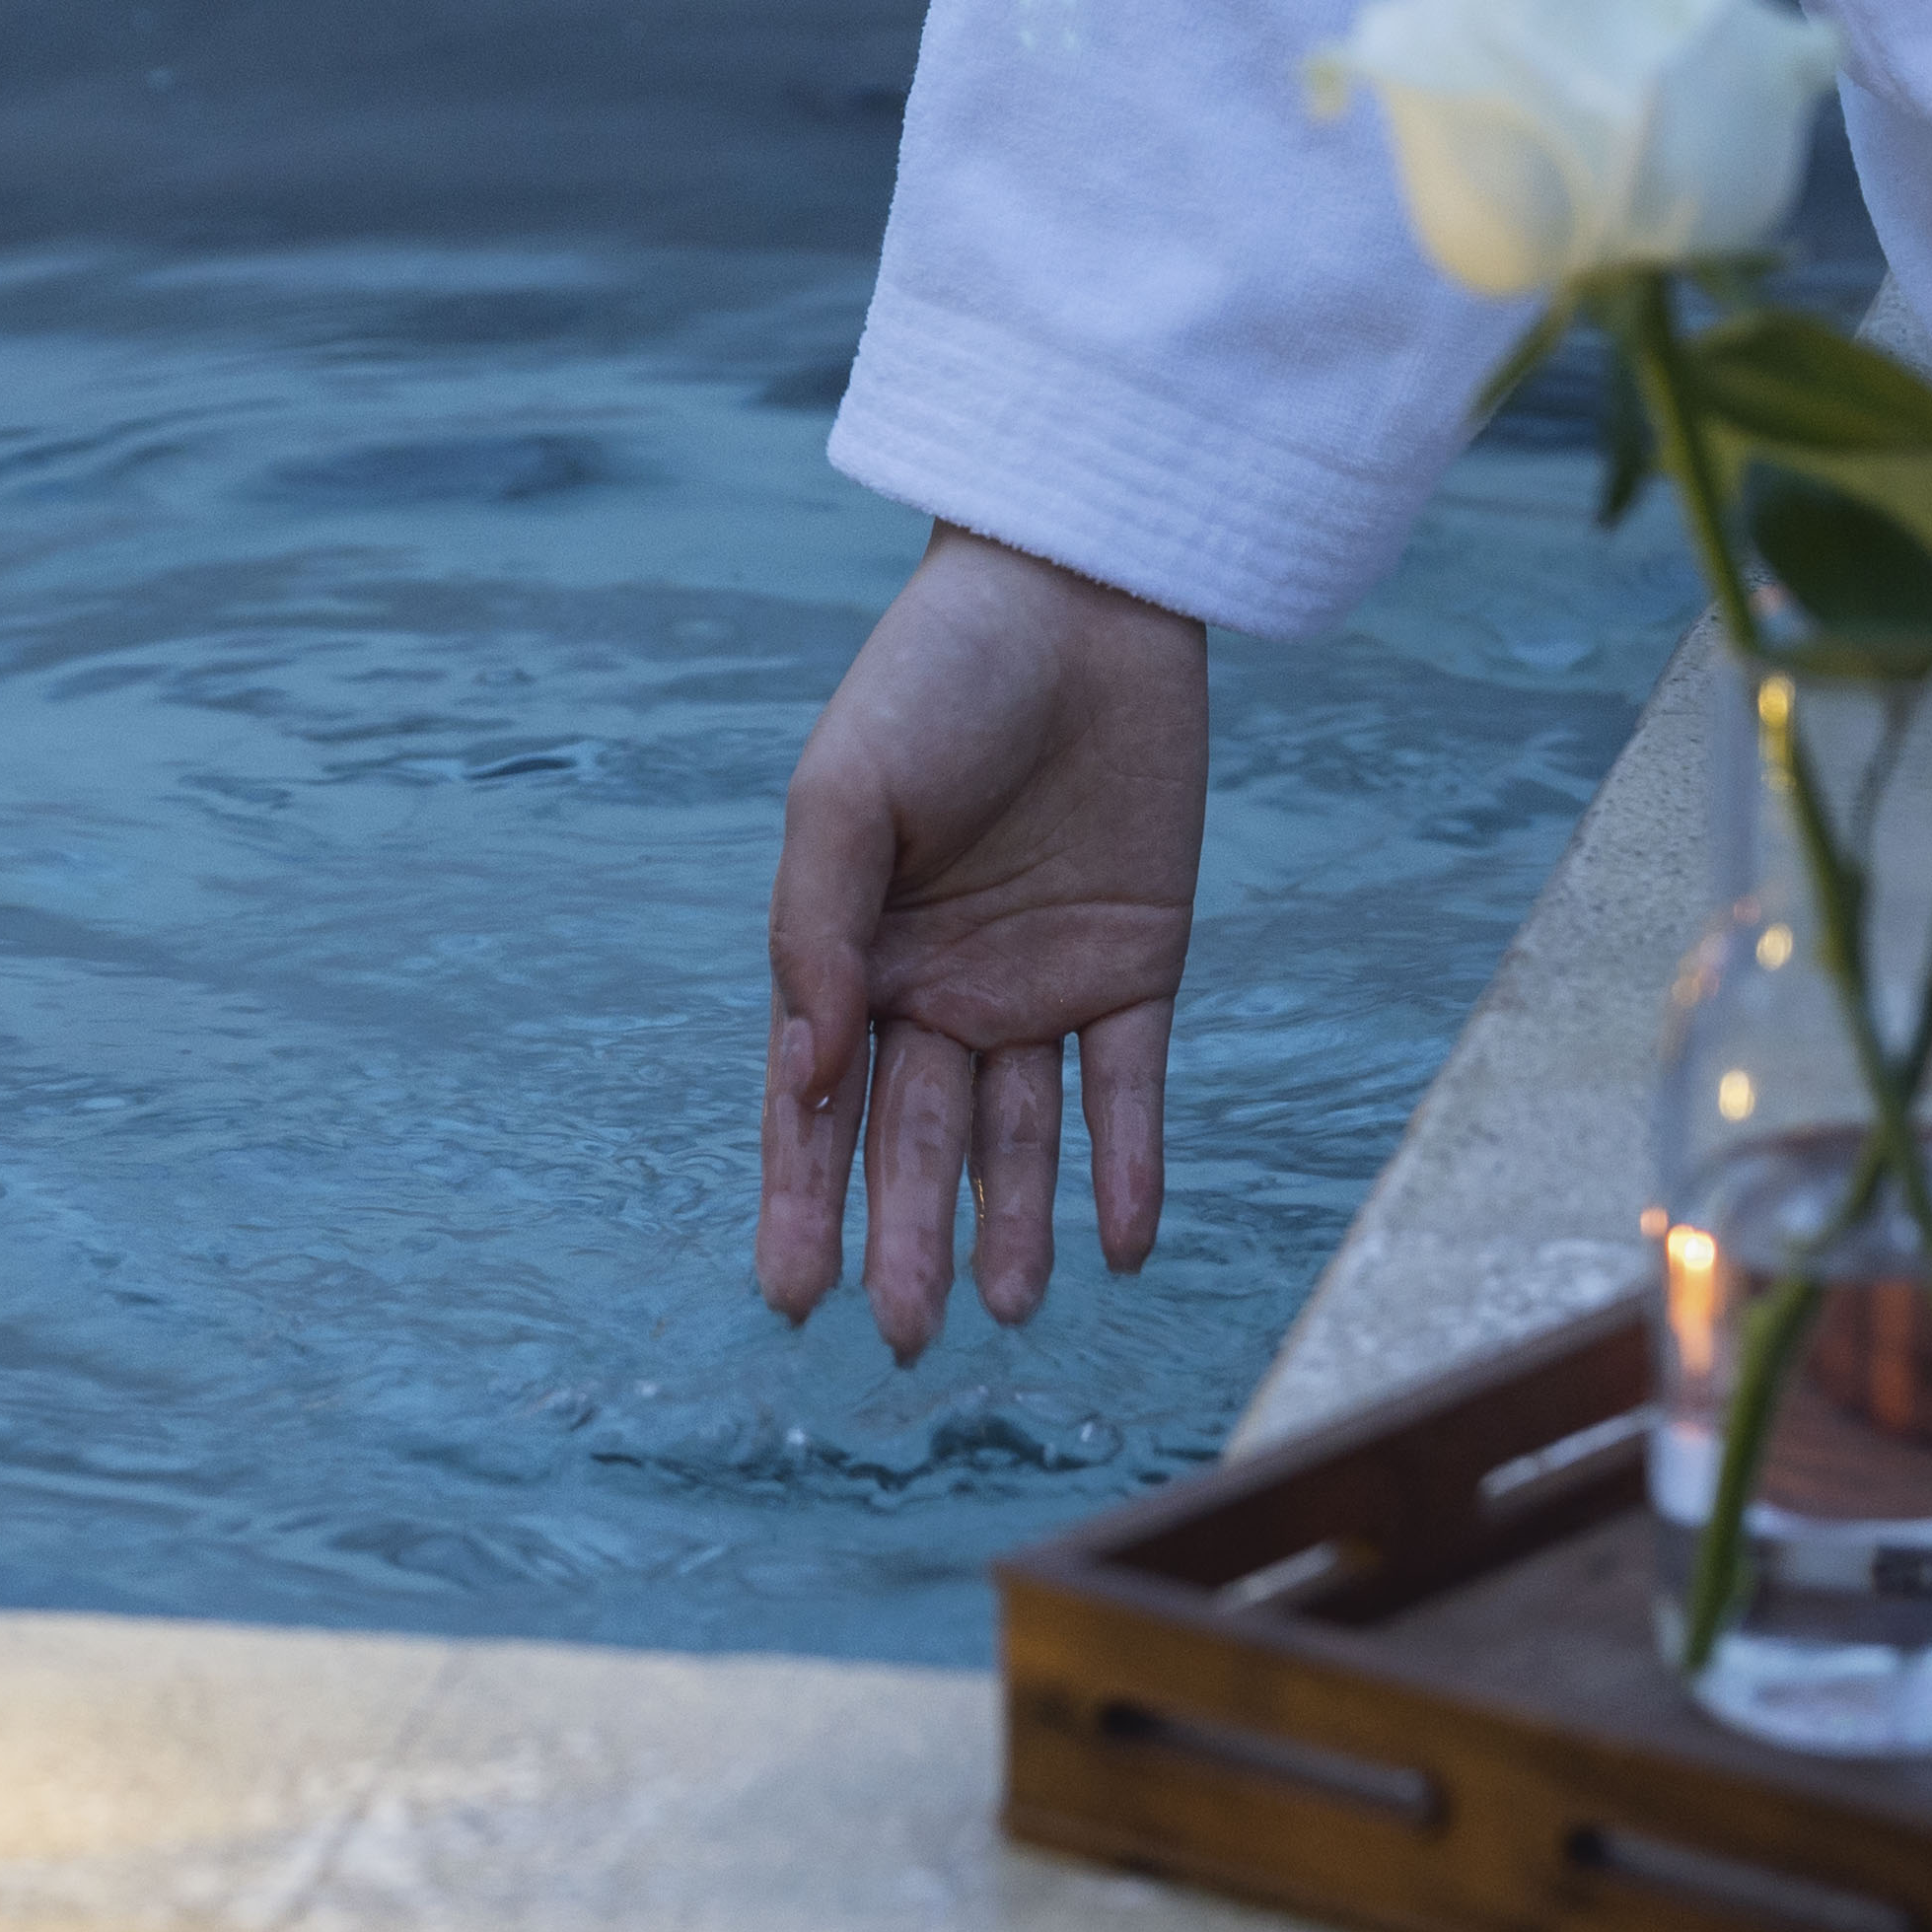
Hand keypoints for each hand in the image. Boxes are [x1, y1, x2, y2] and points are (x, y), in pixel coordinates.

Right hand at [758, 528, 1206, 1358]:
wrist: (1077, 594)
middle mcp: (940, 987)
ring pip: (1018, 1134)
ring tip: (1002, 1310)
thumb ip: (815, 936)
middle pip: (917, 1140)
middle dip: (906, 1239)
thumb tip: (802, 1080)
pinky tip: (1123, 1245)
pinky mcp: (1138, 965)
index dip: (802, 1202)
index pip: (817, 1106)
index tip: (793, 1297)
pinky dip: (1126, 1166)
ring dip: (1010, 1223)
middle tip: (905, 1337)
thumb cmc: (933, 679)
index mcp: (852, 953)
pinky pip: (1129, 1087)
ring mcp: (1040, 984)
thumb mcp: (843, 797)